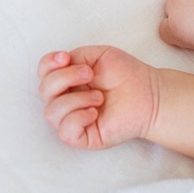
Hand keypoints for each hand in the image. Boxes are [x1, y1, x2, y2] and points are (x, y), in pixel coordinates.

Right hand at [37, 47, 157, 150]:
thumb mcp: (98, 55)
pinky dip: (78, 118)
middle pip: (44, 90)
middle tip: (90, 74)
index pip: (43, 73)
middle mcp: (66, 100)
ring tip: (99, 97)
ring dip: (76, 99)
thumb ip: (75, 56)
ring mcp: (73, 120)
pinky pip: (65, 131)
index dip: (48, 64)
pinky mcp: (83, 137)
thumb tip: (59, 66)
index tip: (66, 57)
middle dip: (65, 78)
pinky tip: (95, 112)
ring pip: (51, 112)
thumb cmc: (127, 75)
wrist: (150, 94)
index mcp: (68, 80)